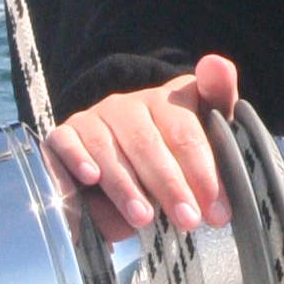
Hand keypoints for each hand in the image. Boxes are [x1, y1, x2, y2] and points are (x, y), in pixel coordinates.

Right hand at [43, 54, 239, 240]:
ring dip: (126, 186)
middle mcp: (129, 105)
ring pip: (108, 149)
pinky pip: (66, 143)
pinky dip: (77, 159)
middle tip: (187, 220)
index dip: (203, 170)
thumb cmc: (177, 156)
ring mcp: (95, 119)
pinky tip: (91, 178)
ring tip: (144, 217)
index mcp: (168, 100)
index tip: (216, 209)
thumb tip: (217, 63)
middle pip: (148, 144)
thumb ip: (218, 96)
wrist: (127, 169)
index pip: (184, 131)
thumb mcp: (208, 132)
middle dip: (170, 185)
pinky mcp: (66, 135)